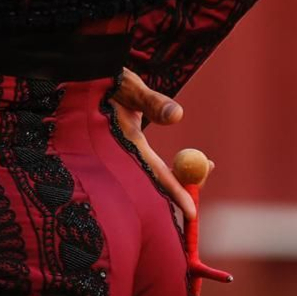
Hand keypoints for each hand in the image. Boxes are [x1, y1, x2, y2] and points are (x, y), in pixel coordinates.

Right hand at [110, 69, 199, 220]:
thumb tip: (177, 115)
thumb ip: (152, 102)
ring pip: (156, 177)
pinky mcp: (125, 156)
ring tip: (207, 164)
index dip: (174, 192)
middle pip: (158, 181)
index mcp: (125, 142)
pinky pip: (151, 170)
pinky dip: (169, 170)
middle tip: (211, 166)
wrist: (85, 84)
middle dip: (185, 183)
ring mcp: (124, 158)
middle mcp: (124, 155)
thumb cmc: (109, 85)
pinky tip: (182, 161)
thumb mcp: (131, 89)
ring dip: (180, 175)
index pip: (154, 172)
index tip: (192, 211)